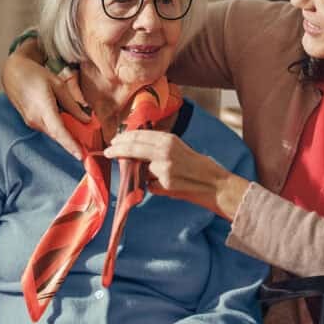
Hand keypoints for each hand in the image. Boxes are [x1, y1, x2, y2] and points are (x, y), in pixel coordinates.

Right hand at [2, 42, 89, 158]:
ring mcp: (31, 123)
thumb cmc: (36, 75)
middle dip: (73, 143)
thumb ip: (72, 105)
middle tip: (89, 148)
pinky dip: (59, 129)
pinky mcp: (30, 122)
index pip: (59, 131)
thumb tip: (86, 120)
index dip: (70, 145)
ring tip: (81, 134)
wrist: (13, 73)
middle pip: (58, 136)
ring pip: (53, 133)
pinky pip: (48, 129)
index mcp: (43, 108)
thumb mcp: (58, 85)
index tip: (80, 156)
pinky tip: (67, 124)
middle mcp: (35, 119)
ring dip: (66, 135)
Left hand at [103, 130, 249, 220]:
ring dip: (140, 173)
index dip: (124, 138)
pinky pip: (149, 185)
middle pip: (133, 147)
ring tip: (149, 174)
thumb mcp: (180, 150)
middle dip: (118, 150)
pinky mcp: (165, 183)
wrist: (216, 185)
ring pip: (141, 168)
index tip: (114, 141)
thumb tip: (137, 151)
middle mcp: (165, 151)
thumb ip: (160, 148)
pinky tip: (166, 188)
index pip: (140, 135)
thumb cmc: (199, 167)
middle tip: (108, 151)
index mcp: (169, 139)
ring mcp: (163, 168)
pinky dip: (153, 187)